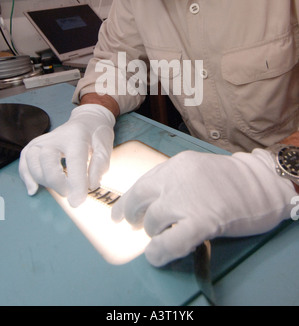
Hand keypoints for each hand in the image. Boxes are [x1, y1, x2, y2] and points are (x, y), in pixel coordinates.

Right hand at [19, 104, 114, 206]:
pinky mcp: (36, 145)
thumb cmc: (96, 135)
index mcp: (77, 136)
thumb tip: (91, 185)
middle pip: (47, 159)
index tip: (77, 201)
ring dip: (42, 179)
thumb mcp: (106, 148)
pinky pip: (24, 160)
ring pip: (32, 160)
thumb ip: (99, 166)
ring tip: (58, 187)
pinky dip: (26, 176)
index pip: (74, 160)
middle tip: (69, 192)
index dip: (76, 183)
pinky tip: (34, 188)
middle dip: (56, 182)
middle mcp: (57, 136)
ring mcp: (44, 140)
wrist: (86, 121)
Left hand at [112, 149, 295, 266]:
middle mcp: (176, 178)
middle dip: (131, 214)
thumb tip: (152, 203)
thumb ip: (175, 181)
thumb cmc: (233, 179)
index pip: (143, 182)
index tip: (119, 212)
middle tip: (134, 224)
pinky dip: (159, 251)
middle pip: (140, 198)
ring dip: (153, 232)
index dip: (128, 200)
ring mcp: (188, 199)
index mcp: (176, 165)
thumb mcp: (198, 169)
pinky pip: (171, 240)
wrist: (262, 184)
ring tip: (162, 236)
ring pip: (154, 220)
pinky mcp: (202, 220)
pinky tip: (156, 255)